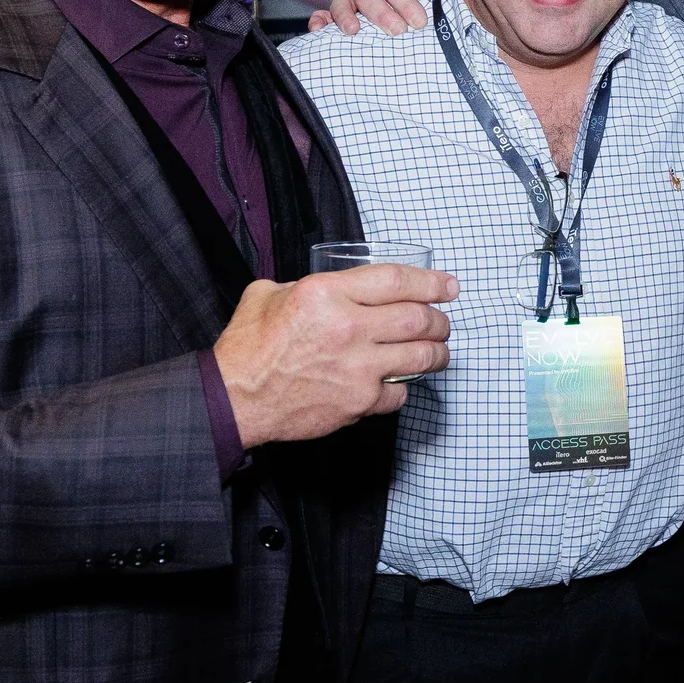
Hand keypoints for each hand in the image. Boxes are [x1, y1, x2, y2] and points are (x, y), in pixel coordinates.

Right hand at [213, 264, 456, 445]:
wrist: (234, 398)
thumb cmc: (249, 348)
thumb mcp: (271, 293)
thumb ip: (308, 283)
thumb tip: (337, 283)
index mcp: (327, 293)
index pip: (397, 280)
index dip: (431, 281)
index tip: (448, 285)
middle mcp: (349, 328)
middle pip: (419, 319)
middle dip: (440, 319)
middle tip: (442, 320)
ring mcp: (357, 368)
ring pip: (421, 356)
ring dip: (437, 352)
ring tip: (438, 350)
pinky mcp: (358, 402)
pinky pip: (399, 393)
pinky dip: (403, 387)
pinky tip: (396, 382)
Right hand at [306, 0, 441, 35]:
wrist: (405, 5)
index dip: (405, 2)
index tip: (419, 22)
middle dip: (381, 14)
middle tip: (398, 30)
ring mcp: (349, 1)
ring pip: (341, 5)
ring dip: (346, 17)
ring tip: (354, 30)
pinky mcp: (338, 17)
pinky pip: (324, 16)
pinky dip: (320, 21)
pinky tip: (319, 30)